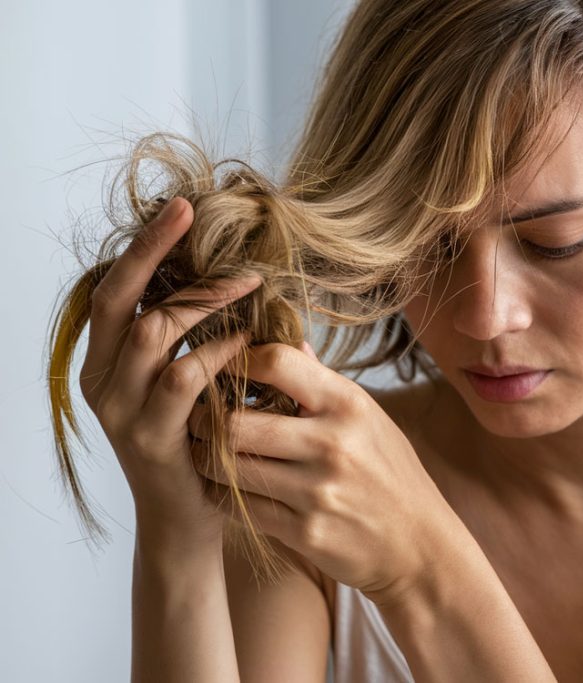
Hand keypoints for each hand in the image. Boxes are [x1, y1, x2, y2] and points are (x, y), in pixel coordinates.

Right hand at [78, 196, 260, 544]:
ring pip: (153, 332)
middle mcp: (103, 381)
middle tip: (191, 213)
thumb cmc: (197, 442)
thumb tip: (229, 276)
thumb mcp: (187, 385)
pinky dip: (218, 351)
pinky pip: (184, 378)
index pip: (114, 289)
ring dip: (203, 300)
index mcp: (106, 361)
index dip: (143, 246)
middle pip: (120, 298)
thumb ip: (190, 340)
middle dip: (154, 250)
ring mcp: (123, 411)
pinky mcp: (152, 437)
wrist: (186, 521)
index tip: (177, 207)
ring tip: (248, 280)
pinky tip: (247, 338)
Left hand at [187, 341, 459, 600]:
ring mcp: (317, 491)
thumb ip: (325, 385)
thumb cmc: (391, 475)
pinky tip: (224, 486)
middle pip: (235, 421)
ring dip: (205, 458)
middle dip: (205, 419)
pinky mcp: (304, 532)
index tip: (229, 370)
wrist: (420, 547)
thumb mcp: (371, 420)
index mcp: (349, 405)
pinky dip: (222, 494)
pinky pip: (239, 506)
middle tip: (197, 418)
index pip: (277, 361)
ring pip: (227, 466)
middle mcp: (333, 444)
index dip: (241, 360)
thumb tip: (292, 344)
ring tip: (204, 451)